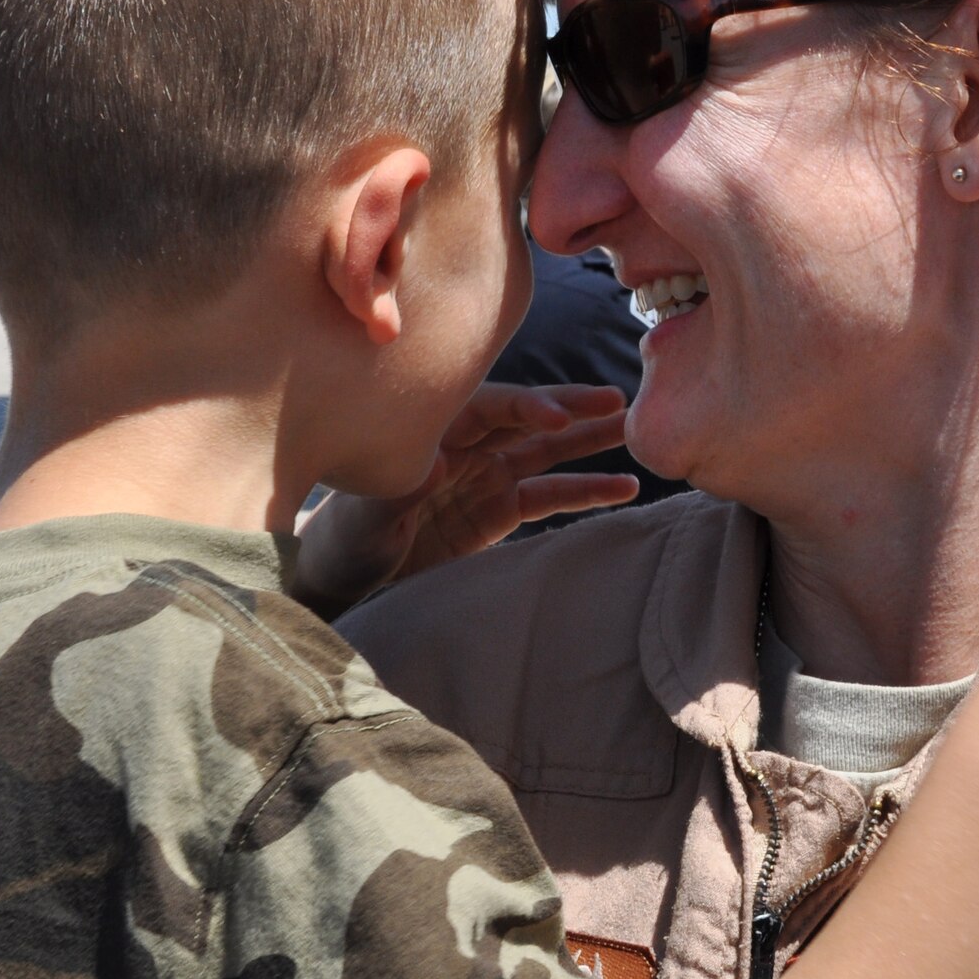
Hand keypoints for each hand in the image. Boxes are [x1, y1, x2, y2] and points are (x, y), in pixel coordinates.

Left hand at [293, 383, 639, 614]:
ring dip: (589, 441)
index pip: (490, 407)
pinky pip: (550, 497)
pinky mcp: (499, 511)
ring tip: (633, 432)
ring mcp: (487, 475)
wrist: (346, 577)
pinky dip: (587, 492)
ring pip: (548, 451)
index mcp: (436, 429)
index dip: (525, 407)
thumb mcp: (370, 510)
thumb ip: (406, 483)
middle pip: (528, 418)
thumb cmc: (347, 535)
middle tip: (617, 401)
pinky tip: (623, 487)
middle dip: (571, 409)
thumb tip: (436, 461)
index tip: (554, 417)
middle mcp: (467, 444)